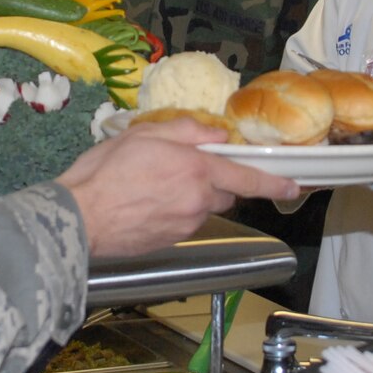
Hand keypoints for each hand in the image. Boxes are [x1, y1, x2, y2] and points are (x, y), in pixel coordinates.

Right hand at [57, 117, 297, 256]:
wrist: (79, 220)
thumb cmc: (104, 172)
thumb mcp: (142, 134)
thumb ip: (185, 130)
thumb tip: (214, 134)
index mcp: (195, 170)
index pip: (246, 176)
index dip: (273, 181)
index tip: (294, 184)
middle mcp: (198, 200)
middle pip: (225, 191)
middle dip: (214, 180)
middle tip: (182, 167)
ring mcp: (186, 225)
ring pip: (204, 207)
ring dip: (192, 195)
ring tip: (154, 185)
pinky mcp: (172, 241)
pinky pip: (185, 222)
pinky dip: (175, 211)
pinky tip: (146, 204)